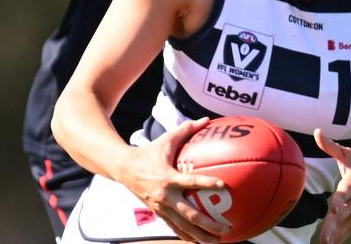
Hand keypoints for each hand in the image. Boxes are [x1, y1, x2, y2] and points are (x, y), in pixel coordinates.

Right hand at [125, 118, 229, 242]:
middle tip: (226, 228)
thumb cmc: (149, 152)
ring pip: (183, 227)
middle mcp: (165, 196)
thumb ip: (187, 129)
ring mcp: (161, 207)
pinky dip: (187, 236)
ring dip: (200, 236)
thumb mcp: (167, 139)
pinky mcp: (158, 213)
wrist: (125, 168)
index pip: (191, 182)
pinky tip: (200, 242)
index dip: (208, 184)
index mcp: (168, 177)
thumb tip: (206, 119)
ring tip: (217, 242)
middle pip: (190, 214)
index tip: (224, 187)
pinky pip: (175, 228)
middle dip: (209, 224)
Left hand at [315, 128, 350, 243]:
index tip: (333, 209)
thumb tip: (316, 132)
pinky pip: (347, 232)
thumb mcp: (348, 156)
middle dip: (336, 224)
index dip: (340, 201)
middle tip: (326, 236)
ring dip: (336, 236)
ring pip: (346, 226)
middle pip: (346, 214)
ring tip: (325, 243)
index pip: (346, 193)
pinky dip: (339, 239)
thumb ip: (330, 146)